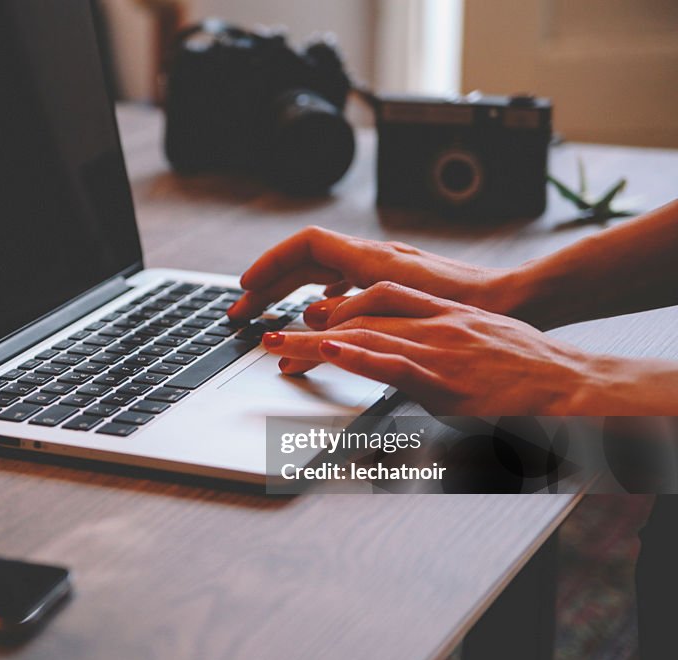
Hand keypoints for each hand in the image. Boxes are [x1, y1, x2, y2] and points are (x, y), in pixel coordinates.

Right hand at [227, 226, 523, 373]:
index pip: (304, 246)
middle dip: (268, 283)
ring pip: (321, 272)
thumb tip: (310, 317)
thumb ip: (353, 312)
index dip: (270, 265)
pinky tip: (315, 313)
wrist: (514, 299)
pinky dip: (317, 295)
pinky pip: (341, 283)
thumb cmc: (470, 304)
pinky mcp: (396, 283)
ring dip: (289, 290)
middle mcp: (375, 257)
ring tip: (267, 313)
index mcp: (372, 258)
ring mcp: (385, 268)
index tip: (245, 286)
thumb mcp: (406, 308)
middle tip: (241, 310)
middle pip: (305, 260)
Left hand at [258, 282, 605, 414]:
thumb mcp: (481, 349)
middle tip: (272, 339)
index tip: (309, 321)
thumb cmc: (531, 372)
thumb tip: (414, 370)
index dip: (337, 309)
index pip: (377, 300)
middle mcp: (433, 325)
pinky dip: (358, 356)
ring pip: (363, 337)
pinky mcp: (444, 379)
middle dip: (310, 330)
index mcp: (442, 316)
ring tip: (276, 348)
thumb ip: (443, 355)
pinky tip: (328, 354)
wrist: (573, 386)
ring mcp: (437, 350)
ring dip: (312, 344)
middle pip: (357, 318)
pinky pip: (392, 364)